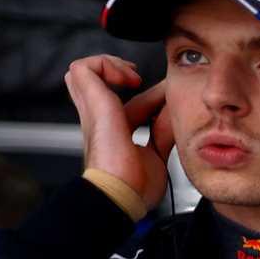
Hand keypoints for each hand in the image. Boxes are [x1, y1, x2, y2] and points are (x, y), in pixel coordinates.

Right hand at [64, 54, 174, 209]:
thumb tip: (177, 114)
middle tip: (138, 78)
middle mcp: (100, 120)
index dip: (151, 95)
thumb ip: (163, 133)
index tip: (170, 95)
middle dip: (117, 71)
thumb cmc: (136, 186)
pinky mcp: (94, 104)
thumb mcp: (158, 154)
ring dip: (109, 64)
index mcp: (114, 133)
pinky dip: (105, 64)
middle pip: (93, 83)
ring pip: (82, 71)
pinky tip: (127, 78)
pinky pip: (83, 68)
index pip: (128, 104)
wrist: (122, 194)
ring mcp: (94, 111)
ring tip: (131, 75)